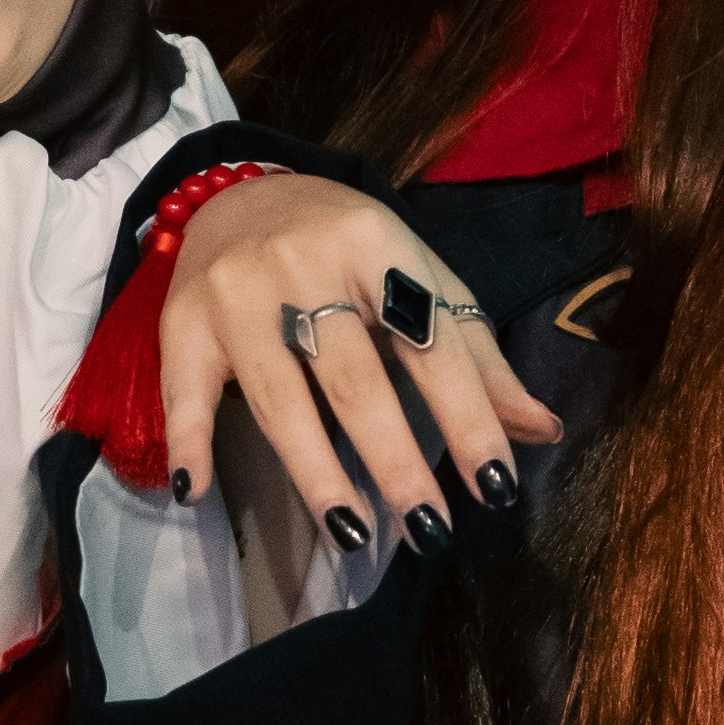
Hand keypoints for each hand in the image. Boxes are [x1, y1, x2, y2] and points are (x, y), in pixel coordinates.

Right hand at [156, 173, 560, 552]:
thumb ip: (475, 357)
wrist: (241, 191)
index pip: (432, 343)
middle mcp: (302, 264)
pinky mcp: (182, 322)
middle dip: (395, 459)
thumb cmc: (346, 249)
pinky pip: (185, 393)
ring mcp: (235, 294)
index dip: (468, 417)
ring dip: (316, 471)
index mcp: (376, 244)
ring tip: (354, 533)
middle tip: (431, 531)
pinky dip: (191, 444)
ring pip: (279, 397)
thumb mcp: (418, 278)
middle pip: (353, 377)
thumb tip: (541, 429)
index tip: (496, 488)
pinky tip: (201, 495)